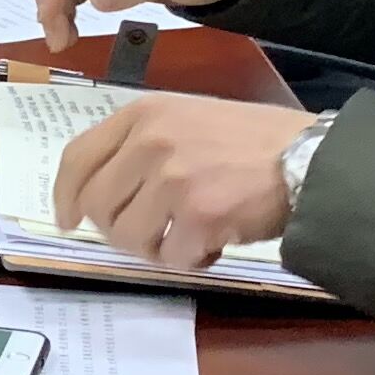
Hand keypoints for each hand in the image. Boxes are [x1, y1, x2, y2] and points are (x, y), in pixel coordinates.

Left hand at [54, 96, 316, 271]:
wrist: (309, 157)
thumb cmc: (252, 140)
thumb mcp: (187, 119)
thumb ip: (142, 145)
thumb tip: (100, 194)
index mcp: (142, 114)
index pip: (76, 158)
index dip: (65, 195)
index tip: (67, 219)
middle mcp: (150, 142)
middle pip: (97, 205)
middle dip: (117, 230)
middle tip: (150, 235)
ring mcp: (172, 179)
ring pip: (128, 237)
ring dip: (154, 248)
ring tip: (187, 237)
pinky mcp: (198, 215)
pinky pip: (171, 257)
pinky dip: (191, 260)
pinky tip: (214, 244)